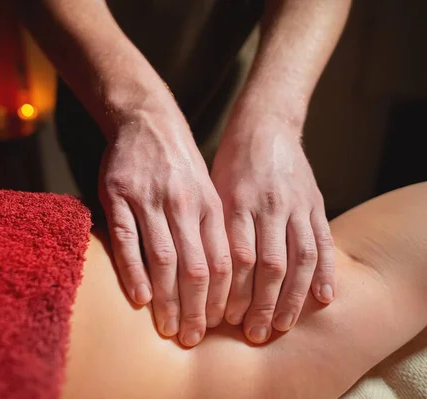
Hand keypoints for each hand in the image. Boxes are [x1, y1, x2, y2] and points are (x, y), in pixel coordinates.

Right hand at [99, 102, 230, 346]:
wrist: (148, 120)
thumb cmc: (180, 164)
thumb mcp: (207, 190)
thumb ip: (212, 230)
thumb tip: (221, 279)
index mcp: (209, 205)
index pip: (222, 261)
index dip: (221, 298)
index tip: (217, 325)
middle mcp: (183, 204)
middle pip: (195, 267)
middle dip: (195, 309)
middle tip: (191, 338)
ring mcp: (149, 199)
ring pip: (163, 258)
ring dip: (166, 299)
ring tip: (167, 328)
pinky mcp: (117, 196)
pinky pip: (127, 240)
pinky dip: (134, 272)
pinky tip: (140, 298)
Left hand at [211, 115, 334, 343]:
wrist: (264, 125)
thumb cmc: (229, 163)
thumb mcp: (210, 189)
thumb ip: (211, 228)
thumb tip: (201, 276)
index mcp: (235, 203)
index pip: (235, 258)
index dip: (231, 293)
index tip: (222, 320)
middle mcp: (267, 206)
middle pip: (268, 266)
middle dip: (261, 305)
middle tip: (253, 334)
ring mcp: (296, 205)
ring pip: (299, 259)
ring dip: (292, 298)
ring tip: (282, 326)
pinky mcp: (316, 203)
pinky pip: (324, 241)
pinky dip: (325, 272)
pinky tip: (323, 299)